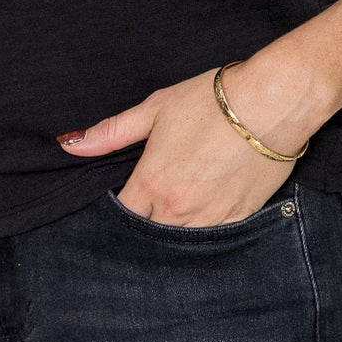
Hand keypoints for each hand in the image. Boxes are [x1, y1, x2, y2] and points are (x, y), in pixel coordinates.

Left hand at [54, 59, 312, 226]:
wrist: (272, 103)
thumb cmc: (213, 100)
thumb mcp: (156, 108)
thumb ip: (111, 132)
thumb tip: (69, 145)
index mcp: (151, 182)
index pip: (121, 217)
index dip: (118, 212)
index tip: (123, 202)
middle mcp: (177, 208)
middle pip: (148, 235)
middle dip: (145, 225)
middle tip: (150, 207)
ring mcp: (209, 218)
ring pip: (179, 242)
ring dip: (173, 231)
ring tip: (177, 209)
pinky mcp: (238, 219)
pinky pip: (212, 238)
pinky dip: (204, 229)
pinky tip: (205, 210)